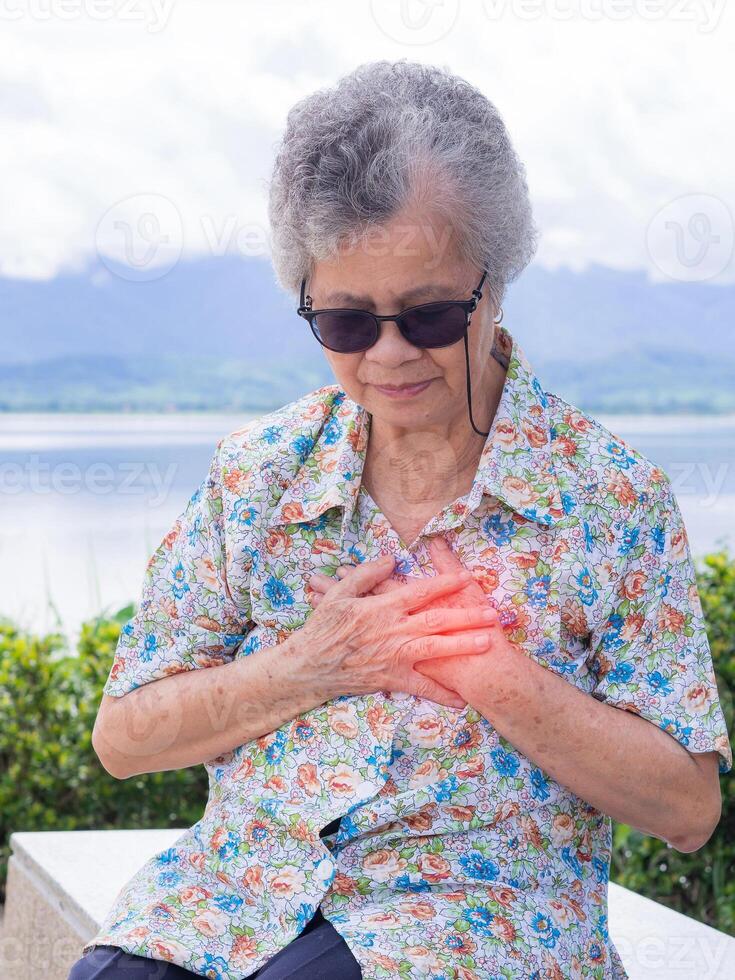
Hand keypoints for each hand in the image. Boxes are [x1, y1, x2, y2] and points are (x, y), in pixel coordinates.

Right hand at [294, 552, 497, 708]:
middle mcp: (393, 630)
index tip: (467, 577)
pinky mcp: (392, 679)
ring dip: (463, 645)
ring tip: (487, 642)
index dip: (445, 583)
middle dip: (467, 615)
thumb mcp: (339, 593)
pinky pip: (422, 688)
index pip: (420, 591)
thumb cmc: (323, 628)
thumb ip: (366, 573)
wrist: (310, 666)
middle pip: (437, 620)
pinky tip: (461, 698)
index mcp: (382, 607)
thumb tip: (392, 559)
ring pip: (435, 649)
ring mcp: (394, 656)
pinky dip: (441, 694)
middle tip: (492, 612)